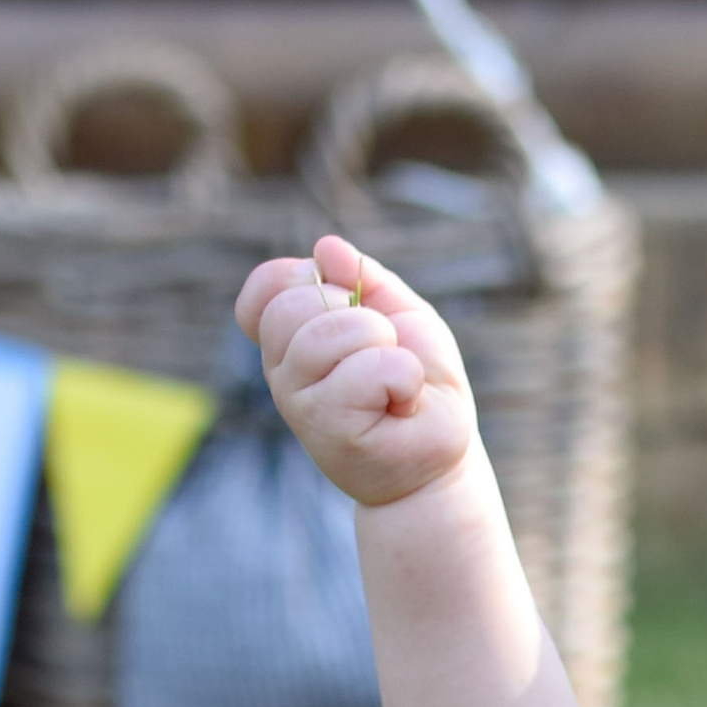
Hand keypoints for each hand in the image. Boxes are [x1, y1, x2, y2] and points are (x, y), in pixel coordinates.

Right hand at [234, 234, 476, 507]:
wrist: (440, 458)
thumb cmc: (420, 386)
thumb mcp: (401, 316)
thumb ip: (366, 280)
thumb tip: (327, 249)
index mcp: (291, 342)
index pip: (266, 288)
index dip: (303, 279)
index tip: (345, 301)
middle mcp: (284, 373)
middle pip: (293, 305)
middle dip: (355, 313)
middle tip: (383, 348)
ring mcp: (300, 405)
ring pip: (329, 334)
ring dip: (383, 344)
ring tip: (398, 377)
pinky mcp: (328, 431)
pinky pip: (367, 370)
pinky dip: (402, 376)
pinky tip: (404, 403)